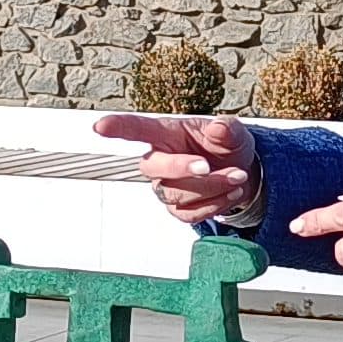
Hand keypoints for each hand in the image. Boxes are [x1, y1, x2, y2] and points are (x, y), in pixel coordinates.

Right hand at [93, 111, 254, 228]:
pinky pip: (189, 214)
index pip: (137, 128)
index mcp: (166, 133)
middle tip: (209, 165)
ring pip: (176, 194)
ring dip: (212, 187)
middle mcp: (159, 160)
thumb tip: (218, 129)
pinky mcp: (177, 208)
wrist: (242, 172)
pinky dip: (214, 205)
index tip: (100, 127)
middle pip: (153, 167)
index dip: (117, 128)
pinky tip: (231, 192)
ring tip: (238, 176)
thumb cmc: (226, 146)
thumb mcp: (233, 131)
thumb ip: (227, 129)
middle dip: (182, 168)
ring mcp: (165, 186)